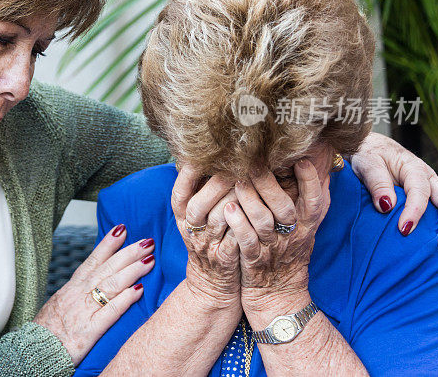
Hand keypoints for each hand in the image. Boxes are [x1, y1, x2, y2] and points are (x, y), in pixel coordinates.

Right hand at [34, 224, 153, 364]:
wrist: (33, 351)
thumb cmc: (47, 330)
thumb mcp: (61, 304)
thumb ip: (77, 294)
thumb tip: (93, 284)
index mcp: (72, 287)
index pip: (93, 260)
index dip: (109, 244)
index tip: (122, 229)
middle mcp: (79, 294)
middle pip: (107, 268)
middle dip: (128, 252)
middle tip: (147, 240)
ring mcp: (85, 310)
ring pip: (111, 284)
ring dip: (132, 270)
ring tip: (149, 260)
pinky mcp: (89, 330)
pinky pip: (111, 311)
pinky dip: (126, 299)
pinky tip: (140, 290)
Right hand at [171, 164, 241, 307]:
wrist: (212, 283)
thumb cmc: (210, 238)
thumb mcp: (198, 216)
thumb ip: (202, 189)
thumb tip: (212, 154)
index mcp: (182, 217)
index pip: (179, 194)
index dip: (188, 174)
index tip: (200, 154)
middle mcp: (191, 231)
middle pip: (198, 205)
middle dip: (217, 183)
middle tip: (237, 163)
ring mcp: (207, 246)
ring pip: (219, 220)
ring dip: (235, 199)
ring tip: (250, 181)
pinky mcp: (225, 259)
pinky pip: (235, 239)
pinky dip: (246, 223)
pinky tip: (258, 208)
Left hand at [224, 159, 328, 304]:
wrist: (278, 296)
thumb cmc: (290, 253)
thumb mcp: (307, 229)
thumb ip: (313, 202)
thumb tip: (322, 166)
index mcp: (306, 227)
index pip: (315, 202)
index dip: (310, 182)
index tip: (301, 160)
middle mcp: (291, 237)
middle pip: (284, 208)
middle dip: (269, 184)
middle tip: (252, 163)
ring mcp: (272, 249)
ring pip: (263, 221)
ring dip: (249, 199)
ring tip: (237, 180)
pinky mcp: (253, 261)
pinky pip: (246, 241)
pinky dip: (238, 224)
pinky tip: (228, 209)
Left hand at [351, 132, 437, 249]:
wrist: (370, 147)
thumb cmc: (368, 154)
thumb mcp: (367, 163)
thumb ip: (377, 182)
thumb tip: (387, 206)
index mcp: (413, 168)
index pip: (420, 191)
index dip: (414, 211)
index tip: (404, 230)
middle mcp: (429, 178)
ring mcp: (432, 188)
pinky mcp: (430, 197)